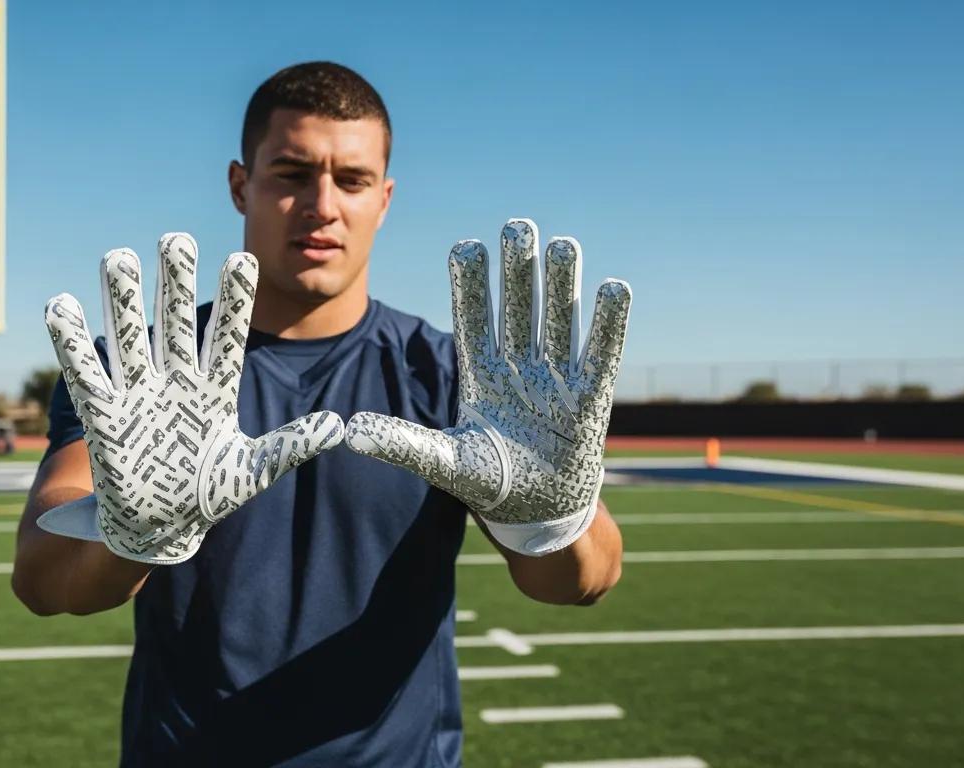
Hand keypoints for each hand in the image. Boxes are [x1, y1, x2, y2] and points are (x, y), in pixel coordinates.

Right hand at [38, 233, 344, 563]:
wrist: (159, 529)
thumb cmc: (208, 496)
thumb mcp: (255, 471)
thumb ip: (291, 445)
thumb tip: (337, 425)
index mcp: (214, 389)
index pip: (227, 336)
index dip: (234, 300)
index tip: (241, 259)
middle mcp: (175, 381)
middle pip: (175, 323)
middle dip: (175, 284)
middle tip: (175, 240)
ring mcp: (137, 394)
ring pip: (129, 337)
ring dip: (123, 300)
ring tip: (119, 257)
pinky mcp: (104, 416)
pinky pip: (84, 373)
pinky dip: (71, 341)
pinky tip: (60, 305)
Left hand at [345, 219, 630, 555]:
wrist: (536, 514)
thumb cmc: (489, 484)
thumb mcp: (442, 462)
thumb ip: (402, 444)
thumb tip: (349, 431)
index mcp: (481, 376)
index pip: (473, 322)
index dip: (471, 286)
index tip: (466, 246)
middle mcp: (519, 369)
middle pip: (518, 309)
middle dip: (518, 271)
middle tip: (517, 226)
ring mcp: (556, 380)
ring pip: (557, 322)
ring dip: (561, 286)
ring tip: (562, 244)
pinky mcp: (590, 400)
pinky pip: (601, 355)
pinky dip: (608, 324)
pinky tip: (613, 288)